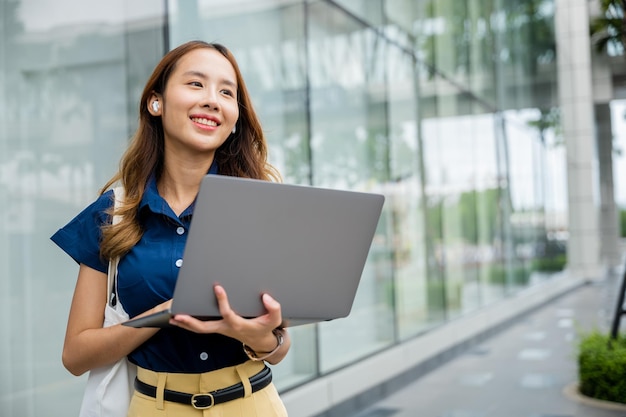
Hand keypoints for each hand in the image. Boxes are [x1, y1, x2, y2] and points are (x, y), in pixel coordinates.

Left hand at [168, 284, 282, 351]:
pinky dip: (190, 324)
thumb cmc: (266, 328)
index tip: (217, 288)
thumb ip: (274, 308)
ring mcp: (221, 329)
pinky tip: (181, 317)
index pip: (227, 314)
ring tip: (172, 316)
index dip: (222, 301)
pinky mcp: (219, 328)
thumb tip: (266, 297)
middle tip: (177, 315)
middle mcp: (227, 328)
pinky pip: (202, 327)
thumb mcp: (275, 320)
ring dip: (186, 324)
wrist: (262, 342)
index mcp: (239, 325)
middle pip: (204, 328)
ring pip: (200, 329)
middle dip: (190, 322)